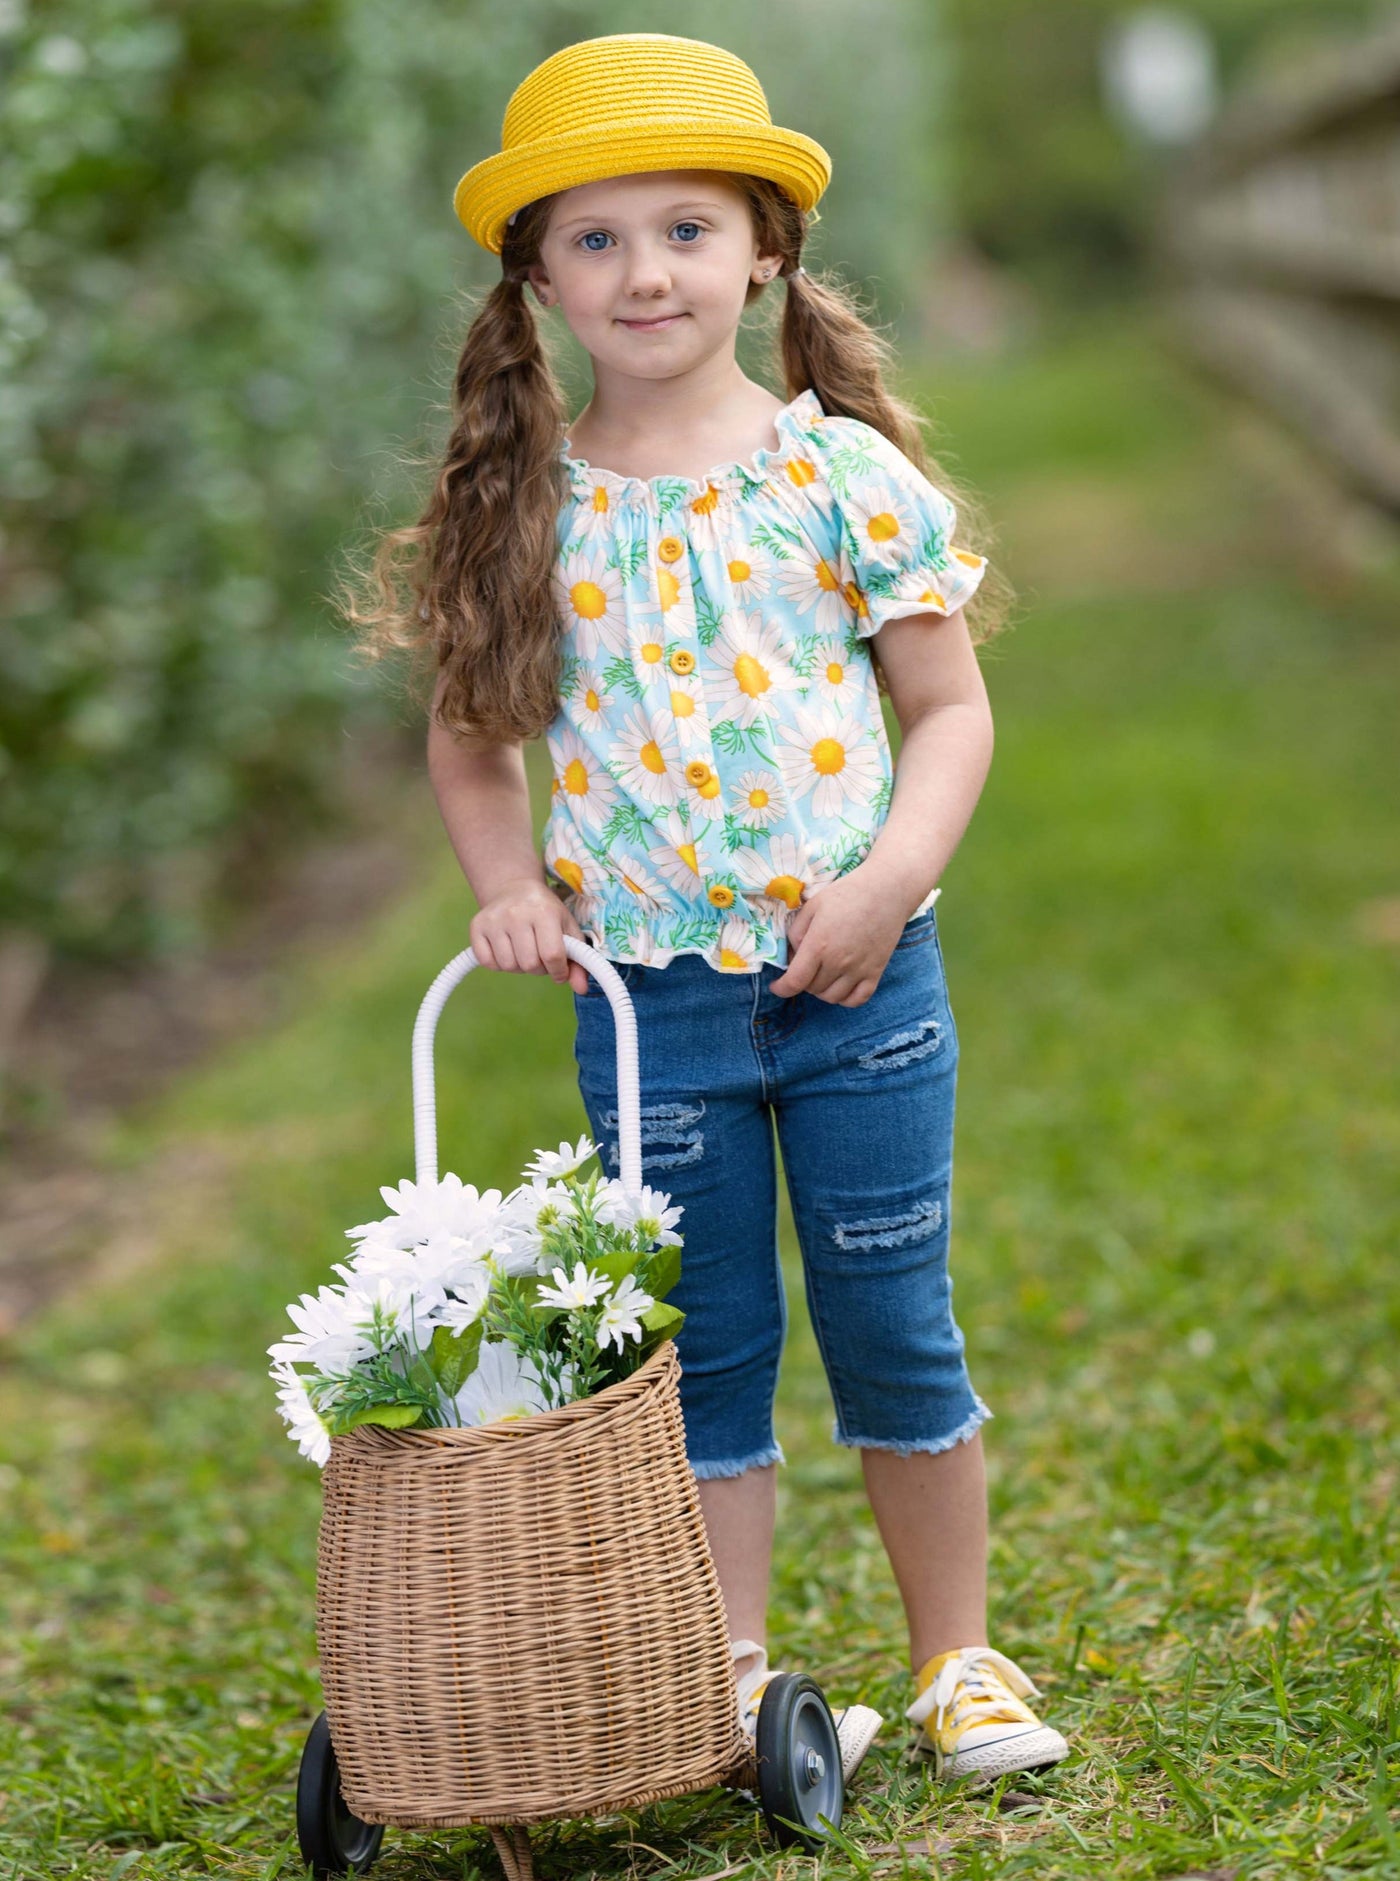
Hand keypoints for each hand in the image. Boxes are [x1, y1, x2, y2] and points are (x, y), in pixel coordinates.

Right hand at [469, 878, 593, 994]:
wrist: (514, 888)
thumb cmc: (546, 912)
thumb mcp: (568, 930)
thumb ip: (579, 960)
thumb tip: (581, 989)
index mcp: (544, 912)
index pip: (552, 955)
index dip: (558, 971)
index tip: (559, 971)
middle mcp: (517, 913)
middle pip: (529, 964)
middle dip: (539, 968)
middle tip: (540, 957)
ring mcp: (494, 919)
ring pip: (508, 966)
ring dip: (519, 967)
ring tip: (524, 952)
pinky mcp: (476, 926)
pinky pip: (487, 962)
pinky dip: (499, 964)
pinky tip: (507, 950)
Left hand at [767, 867, 911, 1004]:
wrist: (887, 890)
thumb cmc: (847, 893)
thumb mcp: (813, 906)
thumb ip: (796, 933)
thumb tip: (792, 957)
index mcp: (819, 945)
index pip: (795, 981)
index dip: (782, 988)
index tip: (777, 986)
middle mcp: (838, 962)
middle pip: (812, 989)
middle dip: (803, 981)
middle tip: (805, 966)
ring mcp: (859, 970)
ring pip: (832, 997)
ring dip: (821, 991)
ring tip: (821, 975)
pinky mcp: (876, 972)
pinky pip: (857, 999)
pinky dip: (845, 999)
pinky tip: (840, 986)